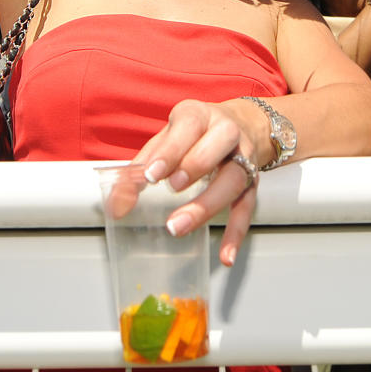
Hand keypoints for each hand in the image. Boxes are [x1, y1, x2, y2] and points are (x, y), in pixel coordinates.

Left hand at [132, 98, 263, 266]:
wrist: (239, 124)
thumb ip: (140, 166)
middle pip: (217, 147)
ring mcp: (244, 158)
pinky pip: (247, 209)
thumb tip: (117, 203)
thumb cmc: (193, 134)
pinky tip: (224, 255)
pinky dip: (236, 234)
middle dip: (194, 167)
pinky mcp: (254, 184)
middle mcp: (226, 132)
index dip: (170, 151)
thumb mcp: (166, 138)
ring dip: (208, 204)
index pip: (187, 127)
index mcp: (199, 116)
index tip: (151, 174)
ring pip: (234, 180)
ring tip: (180, 224)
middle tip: (171, 189)